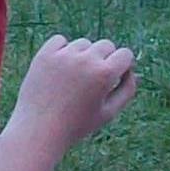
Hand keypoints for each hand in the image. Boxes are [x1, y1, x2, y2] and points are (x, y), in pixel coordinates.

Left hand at [3, 36, 139, 152]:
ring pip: (83, 43)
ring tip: (73, 81)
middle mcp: (86, 60)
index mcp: (105, 74)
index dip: (122, 66)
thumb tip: (130, 70)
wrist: (38, 129)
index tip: (114, 78)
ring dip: (83, 56)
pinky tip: (59, 69)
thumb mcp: (109, 112)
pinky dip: (62, 50)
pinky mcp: (44, 54)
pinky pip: (60, 41)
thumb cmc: (77, 125)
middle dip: (104, 60)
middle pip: (105, 45)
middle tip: (92, 82)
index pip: (125, 54)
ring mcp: (63, 55)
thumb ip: (127, 90)